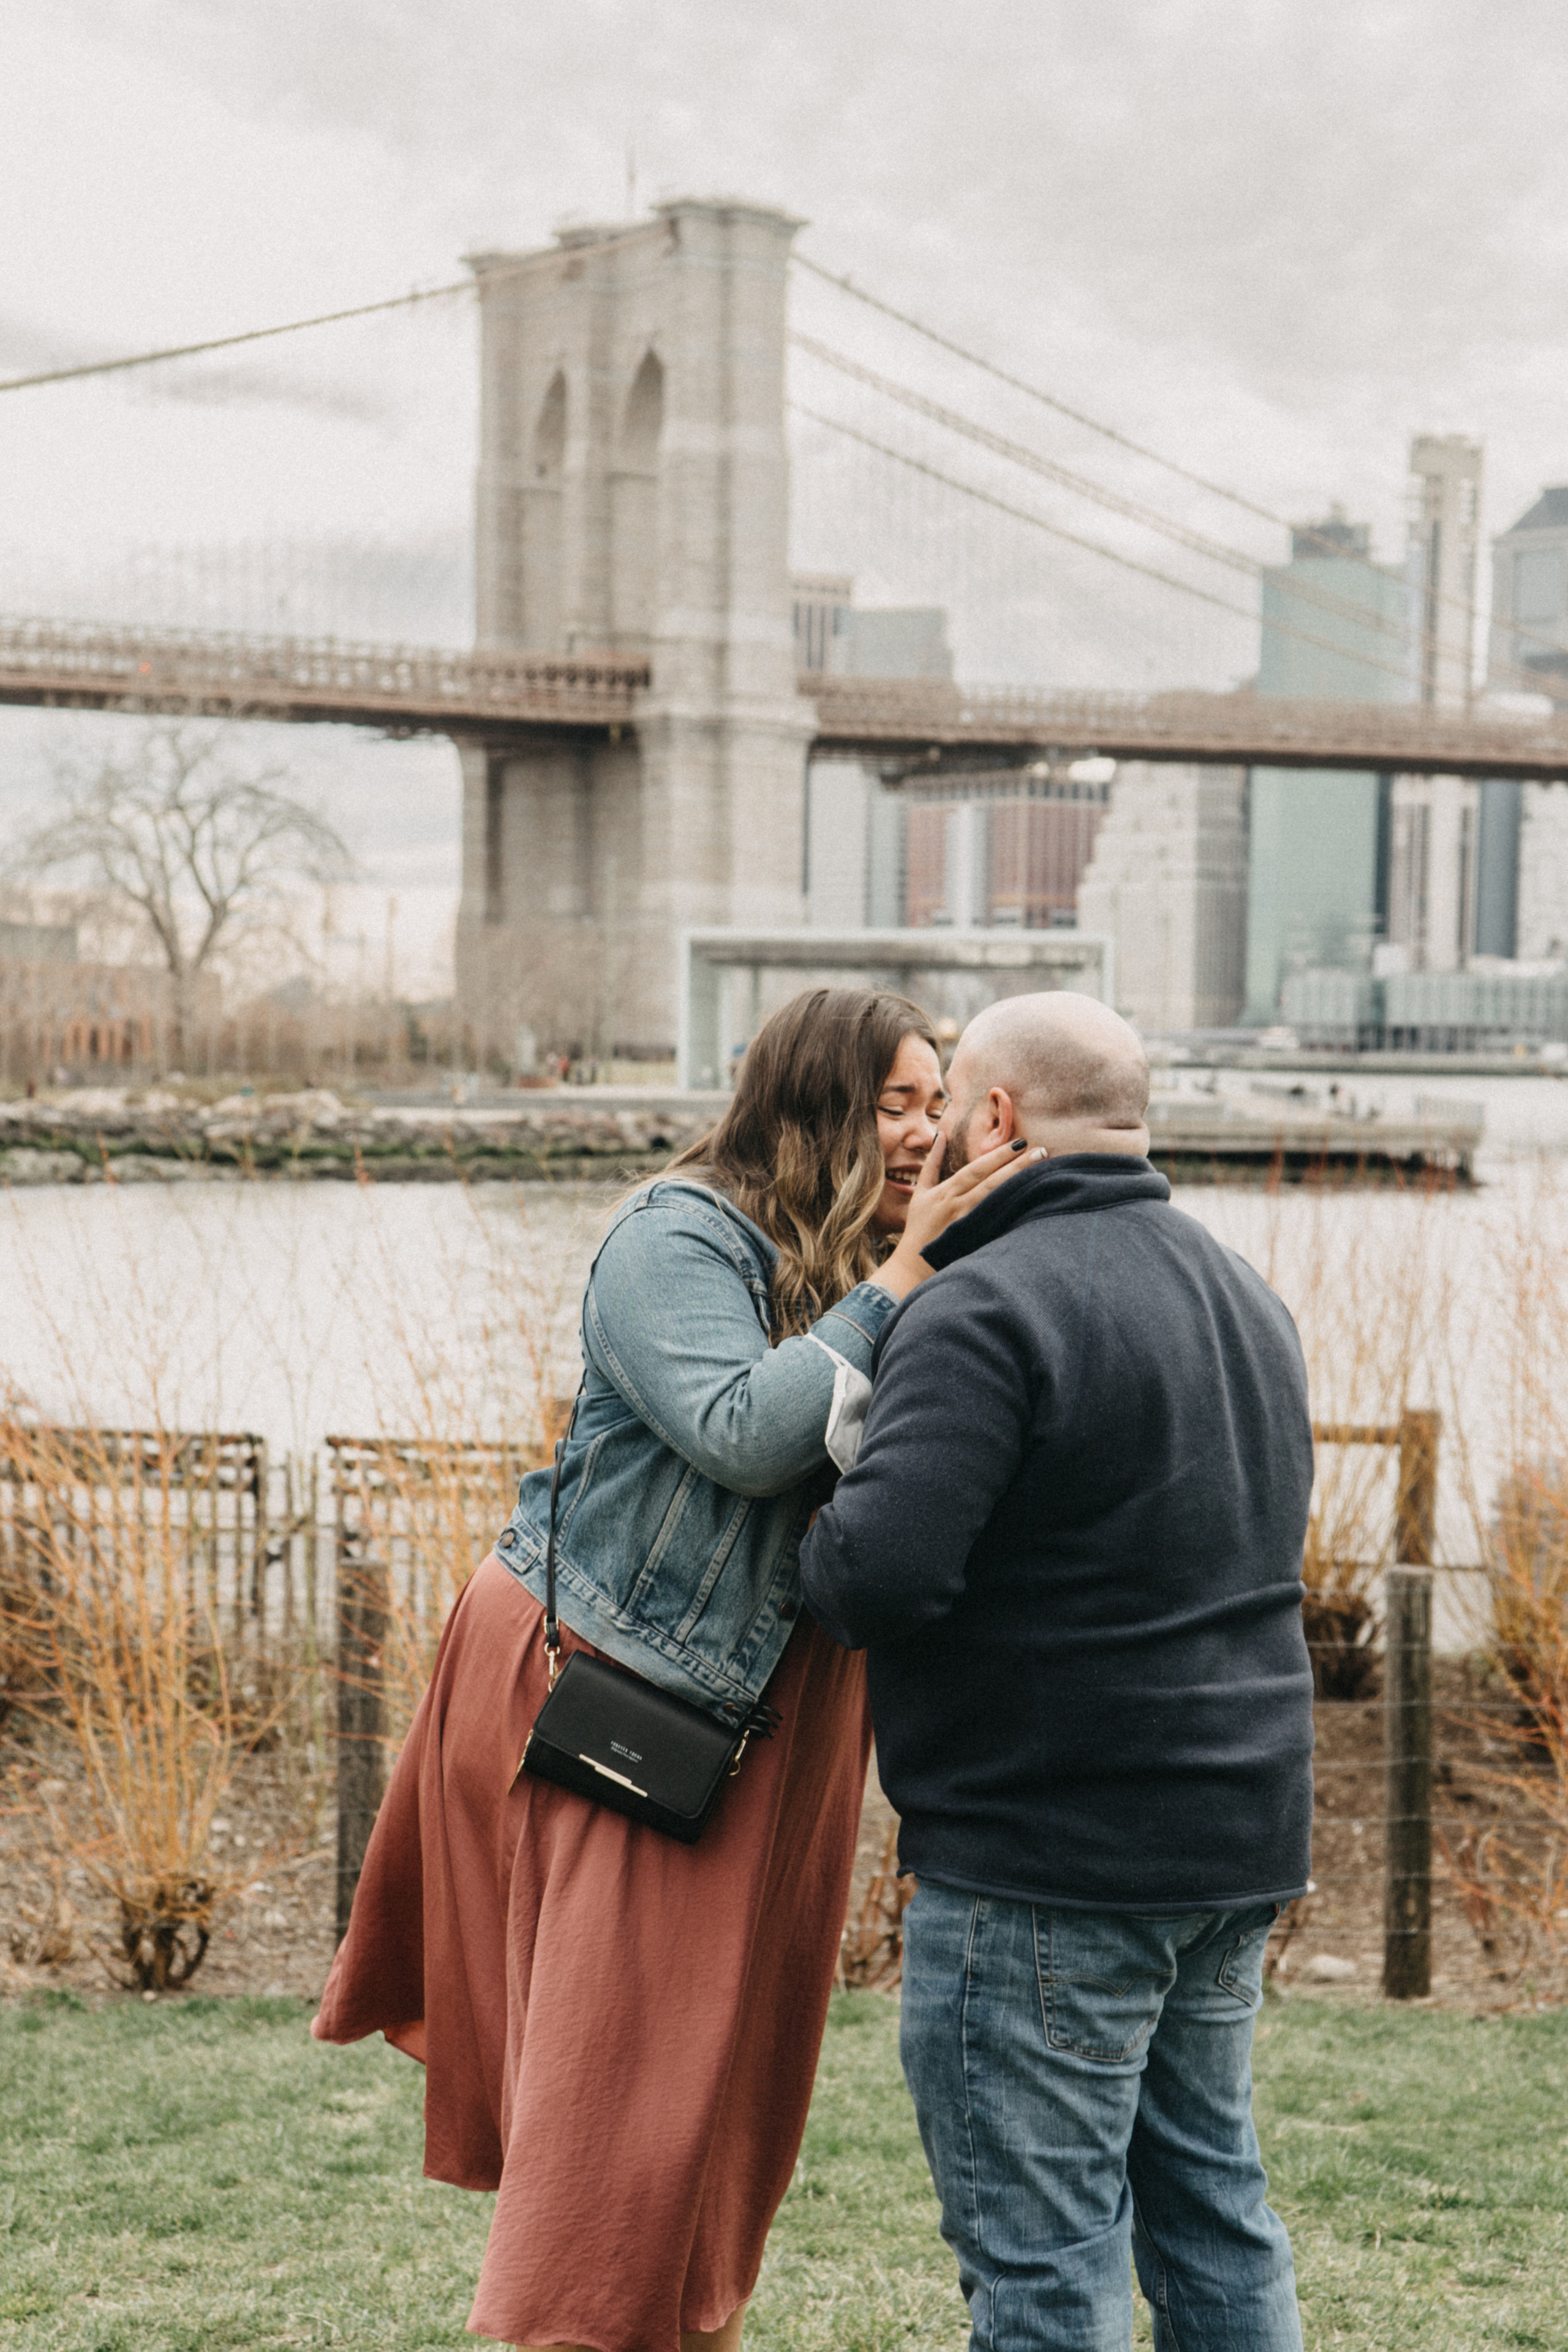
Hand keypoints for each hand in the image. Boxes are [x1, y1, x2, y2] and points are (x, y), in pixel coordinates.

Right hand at [875, 1138, 1045, 1299]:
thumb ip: (932, 1163)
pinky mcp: (975, 1241)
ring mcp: (967, 1225)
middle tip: (1041, 1151)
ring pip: (997, 1201)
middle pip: (991, 1182)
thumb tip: (942, 1136)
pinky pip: (997, 1223)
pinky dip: (1013, 1211)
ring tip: (1041, 1171)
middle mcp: (957, 1206)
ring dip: (1019, 1184)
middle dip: (1016, 1165)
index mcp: (946, 1193)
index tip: (1019, 1143)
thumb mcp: (920, 1192)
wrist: (913, 1267)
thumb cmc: (918, 1228)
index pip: (976, 1169)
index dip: (998, 1156)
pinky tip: (1032, 1202)